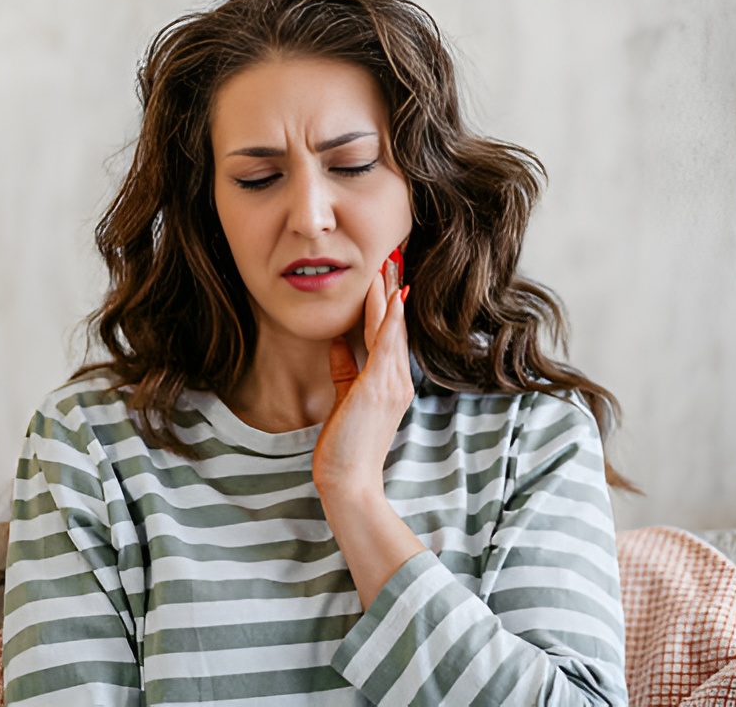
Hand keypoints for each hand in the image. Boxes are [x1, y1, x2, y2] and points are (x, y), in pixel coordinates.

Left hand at [312, 252, 412, 499]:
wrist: (349, 481)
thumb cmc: (345, 446)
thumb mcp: (345, 397)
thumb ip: (344, 368)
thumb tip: (337, 342)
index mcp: (392, 384)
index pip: (392, 335)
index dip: (391, 303)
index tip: (390, 274)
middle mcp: (398, 381)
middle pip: (396, 325)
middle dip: (394, 289)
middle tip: (394, 255)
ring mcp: (391, 384)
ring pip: (391, 329)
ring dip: (390, 294)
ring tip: (390, 263)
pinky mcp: (377, 388)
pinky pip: (386, 345)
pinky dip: (390, 318)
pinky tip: (392, 296)